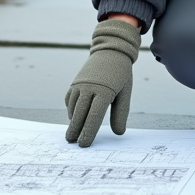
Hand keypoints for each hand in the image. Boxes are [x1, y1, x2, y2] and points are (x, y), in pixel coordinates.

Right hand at [65, 19, 140, 146]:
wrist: (110, 51)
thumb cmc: (121, 75)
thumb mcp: (125, 93)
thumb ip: (120, 114)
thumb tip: (118, 133)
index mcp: (104, 92)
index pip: (93, 117)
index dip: (88, 132)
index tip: (84, 144)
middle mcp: (89, 88)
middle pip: (79, 114)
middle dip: (75, 130)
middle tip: (72, 142)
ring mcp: (80, 84)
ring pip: (73, 107)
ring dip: (72, 121)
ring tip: (72, 133)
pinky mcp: (75, 82)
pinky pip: (70, 99)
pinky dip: (70, 109)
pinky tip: (73, 116)